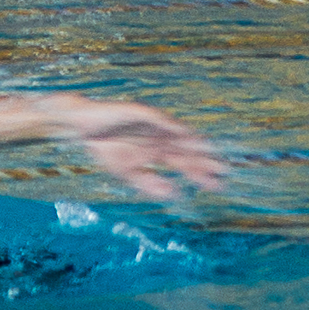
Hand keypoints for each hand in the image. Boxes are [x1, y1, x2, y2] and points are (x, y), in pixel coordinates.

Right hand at [52, 98, 230, 205]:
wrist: (83, 128)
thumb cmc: (105, 149)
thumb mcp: (128, 174)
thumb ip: (150, 184)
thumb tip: (175, 196)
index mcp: (157, 153)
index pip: (184, 164)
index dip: (199, 174)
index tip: (216, 185)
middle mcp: (160, 138)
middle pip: (187, 151)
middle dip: (204, 162)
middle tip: (225, 172)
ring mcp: (154, 126)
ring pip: (180, 136)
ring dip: (196, 144)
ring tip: (213, 153)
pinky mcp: (143, 113)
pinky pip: (162, 121)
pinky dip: (174, 128)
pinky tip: (186, 135)